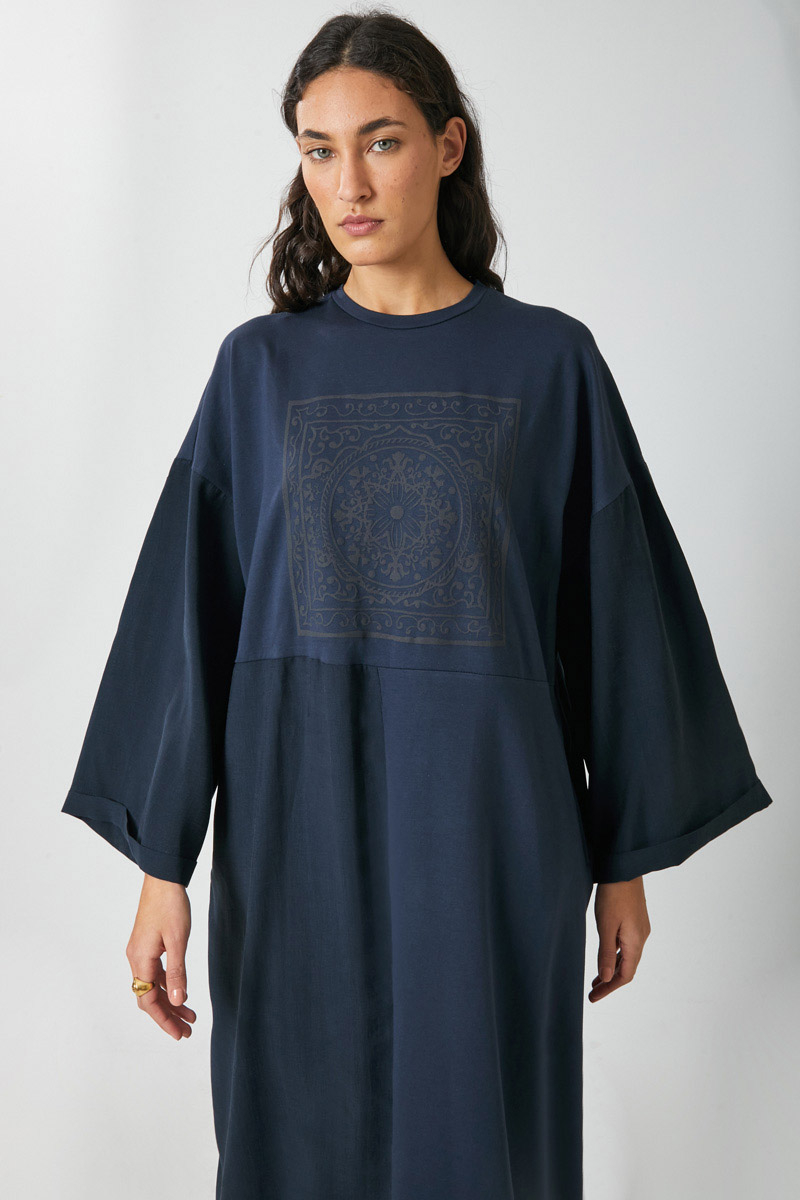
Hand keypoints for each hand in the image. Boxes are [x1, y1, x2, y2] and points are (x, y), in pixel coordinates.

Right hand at [125, 874, 196, 1039]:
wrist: (163, 879)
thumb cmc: (171, 905)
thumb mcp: (178, 940)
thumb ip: (177, 972)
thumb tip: (177, 1000)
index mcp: (140, 960)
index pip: (148, 1000)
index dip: (164, 1019)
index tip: (180, 1033)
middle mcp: (136, 959)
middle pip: (149, 997)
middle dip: (168, 1015)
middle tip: (188, 1029)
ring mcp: (140, 952)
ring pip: (153, 986)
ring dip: (170, 1001)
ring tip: (190, 1015)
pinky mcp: (147, 945)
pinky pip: (155, 974)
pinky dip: (168, 985)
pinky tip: (180, 991)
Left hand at [588, 876, 650, 1002]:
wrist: (624, 867)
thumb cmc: (613, 894)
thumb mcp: (606, 925)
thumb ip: (606, 953)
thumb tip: (607, 979)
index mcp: (635, 942)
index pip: (625, 975)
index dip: (610, 989)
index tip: (593, 998)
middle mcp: (641, 938)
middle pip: (627, 968)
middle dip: (610, 982)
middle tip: (593, 992)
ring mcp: (639, 929)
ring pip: (627, 957)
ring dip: (612, 969)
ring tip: (597, 979)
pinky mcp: (635, 920)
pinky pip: (626, 945)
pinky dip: (615, 955)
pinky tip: (606, 955)